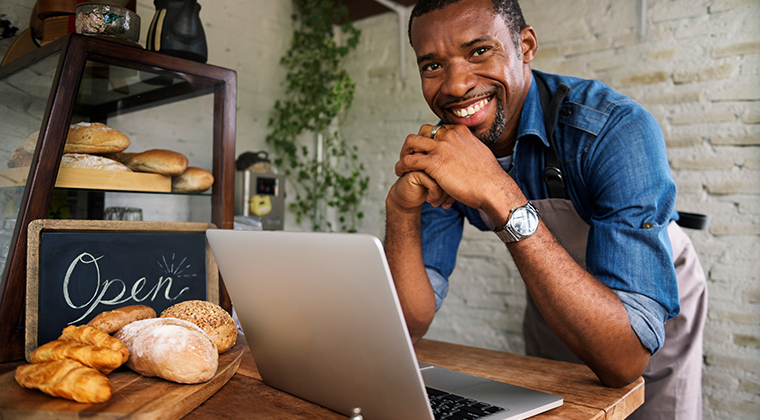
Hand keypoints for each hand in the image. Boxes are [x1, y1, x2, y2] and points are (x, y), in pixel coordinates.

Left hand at [395, 124, 511, 210]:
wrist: (493, 188)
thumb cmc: (489, 178)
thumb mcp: (479, 153)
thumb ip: (469, 149)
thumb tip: (467, 153)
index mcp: (460, 131)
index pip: (436, 129)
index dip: (428, 140)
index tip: (425, 152)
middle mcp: (449, 135)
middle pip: (422, 131)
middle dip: (414, 144)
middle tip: (410, 156)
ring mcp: (440, 147)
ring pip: (411, 142)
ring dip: (404, 153)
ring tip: (402, 165)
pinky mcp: (434, 162)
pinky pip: (408, 160)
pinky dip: (401, 166)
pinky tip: (400, 173)